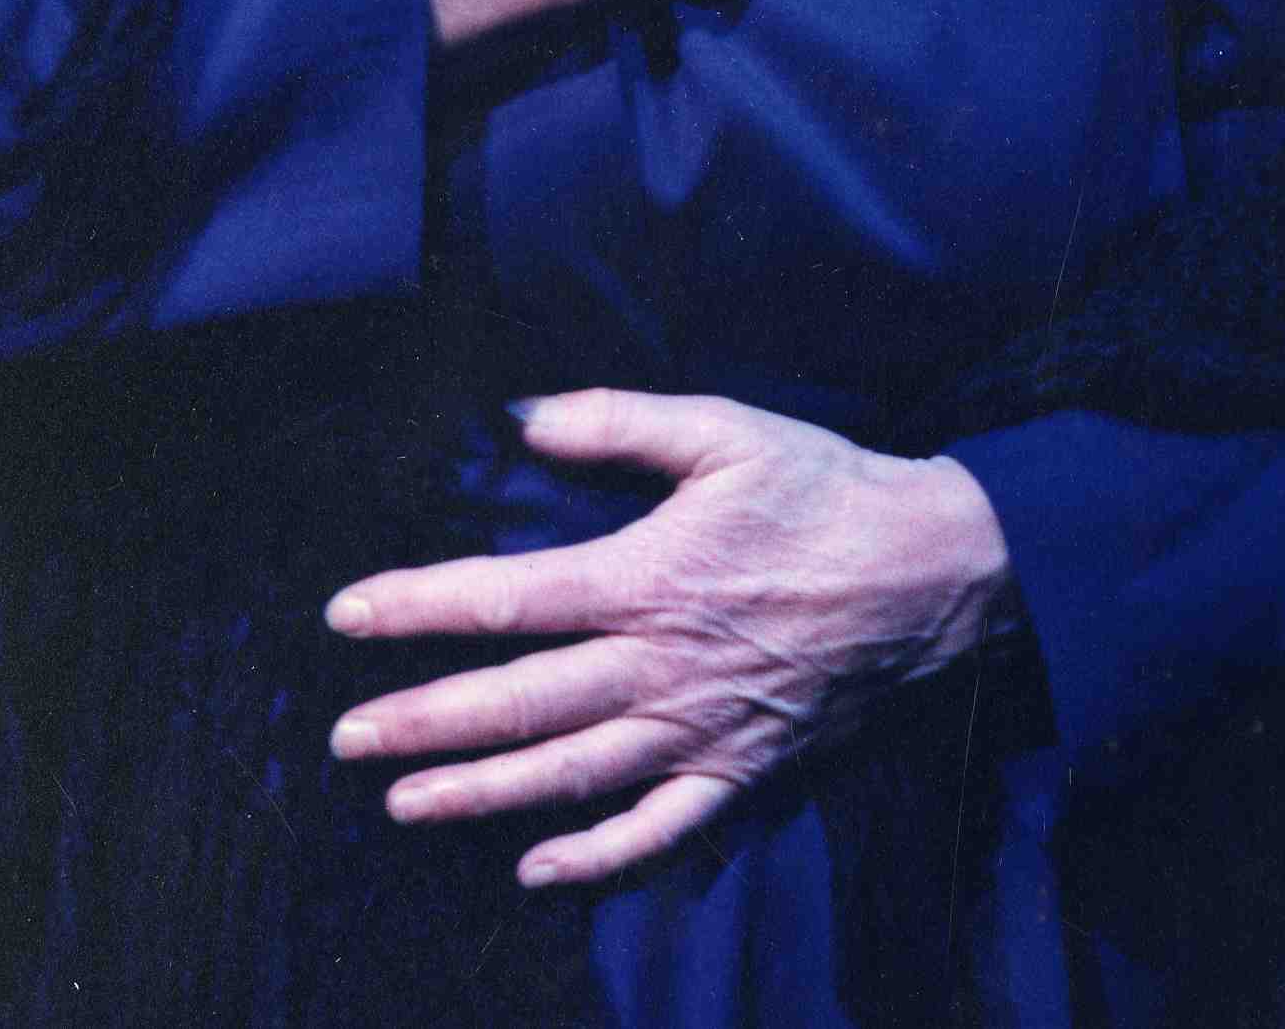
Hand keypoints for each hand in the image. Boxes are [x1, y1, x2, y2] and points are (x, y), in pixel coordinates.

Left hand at [324, 388, 1011, 888]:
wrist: (940, 572)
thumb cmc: (828, 491)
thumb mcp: (727, 429)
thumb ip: (618, 420)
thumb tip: (519, 415)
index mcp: (647, 576)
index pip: (505, 599)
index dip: (417, 609)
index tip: (345, 617)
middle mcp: (661, 666)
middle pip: (519, 703)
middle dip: (422, 722)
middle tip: (344, 738)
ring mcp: (702, 732)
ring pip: (571, 776)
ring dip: (480, 794)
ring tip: (404, 804)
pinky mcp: (746, 774)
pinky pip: (660, 833)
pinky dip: (597, 860)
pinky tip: (537, 869)